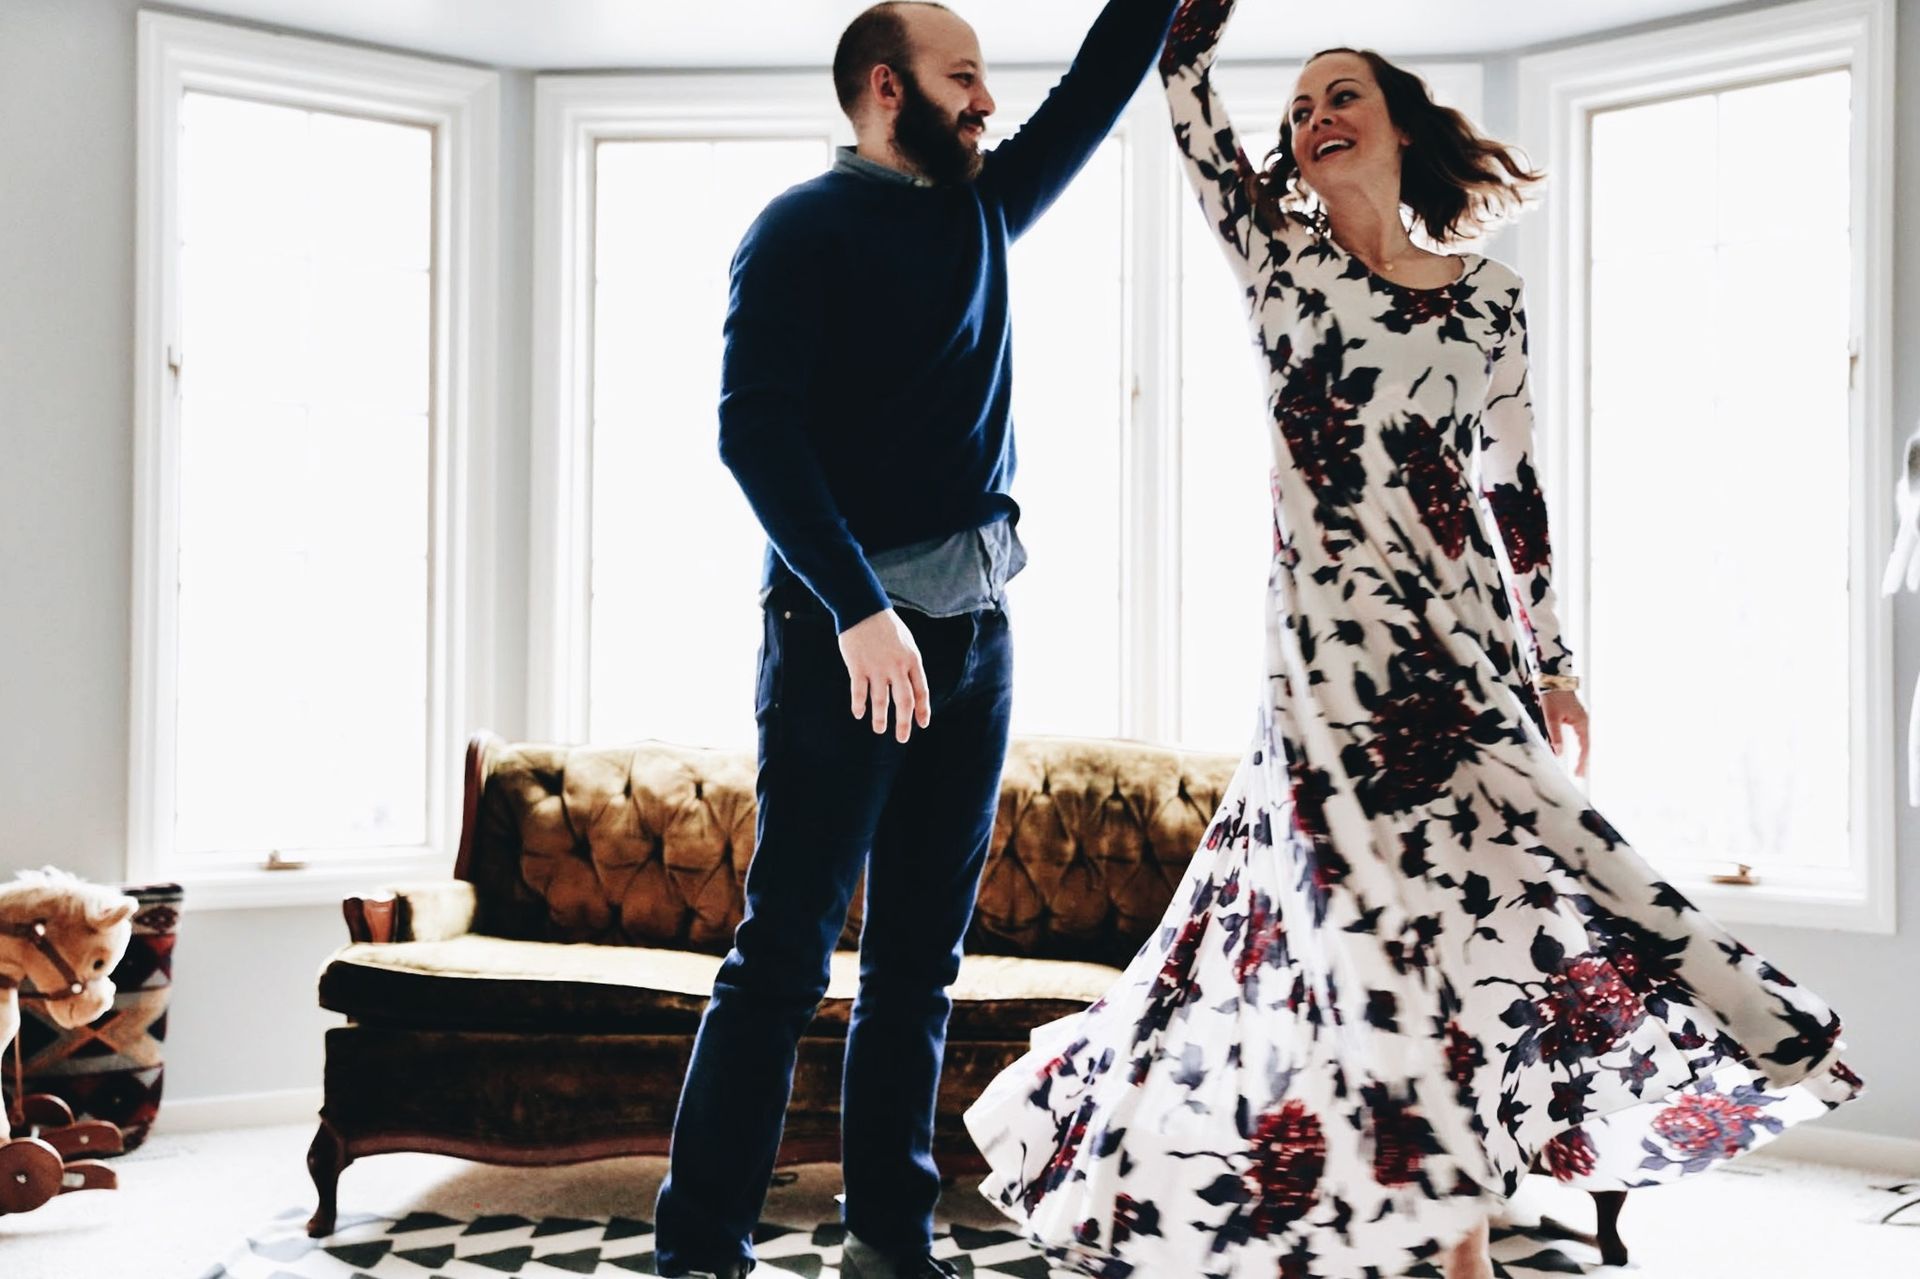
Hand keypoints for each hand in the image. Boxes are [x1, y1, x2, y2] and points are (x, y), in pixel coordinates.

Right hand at [838, 609, 931, 741]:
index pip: (921, 690)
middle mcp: (897, 667)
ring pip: (881, 700)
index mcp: (912, 660)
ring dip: (880, 718)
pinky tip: (859, 714)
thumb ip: (909, 664)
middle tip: (902, 738)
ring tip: (879, 729)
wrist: (863, 608)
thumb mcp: (906, 643)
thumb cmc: (886, 626)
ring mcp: (877, 668)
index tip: (923, 724)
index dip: (923, 709)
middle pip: (904, 701)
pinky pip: (859, 692)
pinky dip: (859, 705)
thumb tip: (911, 686)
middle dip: (904, 723)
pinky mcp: (858, 667)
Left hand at [1542, 689, 1588, 777]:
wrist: (1552, 679)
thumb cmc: (1552, 696)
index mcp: (1582, 722)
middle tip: (1580, 775)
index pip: (1584, 746)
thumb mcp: (1551, 717)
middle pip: (1587, 745)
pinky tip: (1576, 752)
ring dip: (1582, 754)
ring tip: (1579, 768)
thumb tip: (1558, 753)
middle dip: (1583, 760)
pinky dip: (1579, 746)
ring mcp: (1581, 719)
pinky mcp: (1575, 717)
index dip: (1581, 760)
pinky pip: (1580, 735)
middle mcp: (1584, 722)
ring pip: (1584, 740)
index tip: (1577, 772)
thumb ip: (1555, 735)